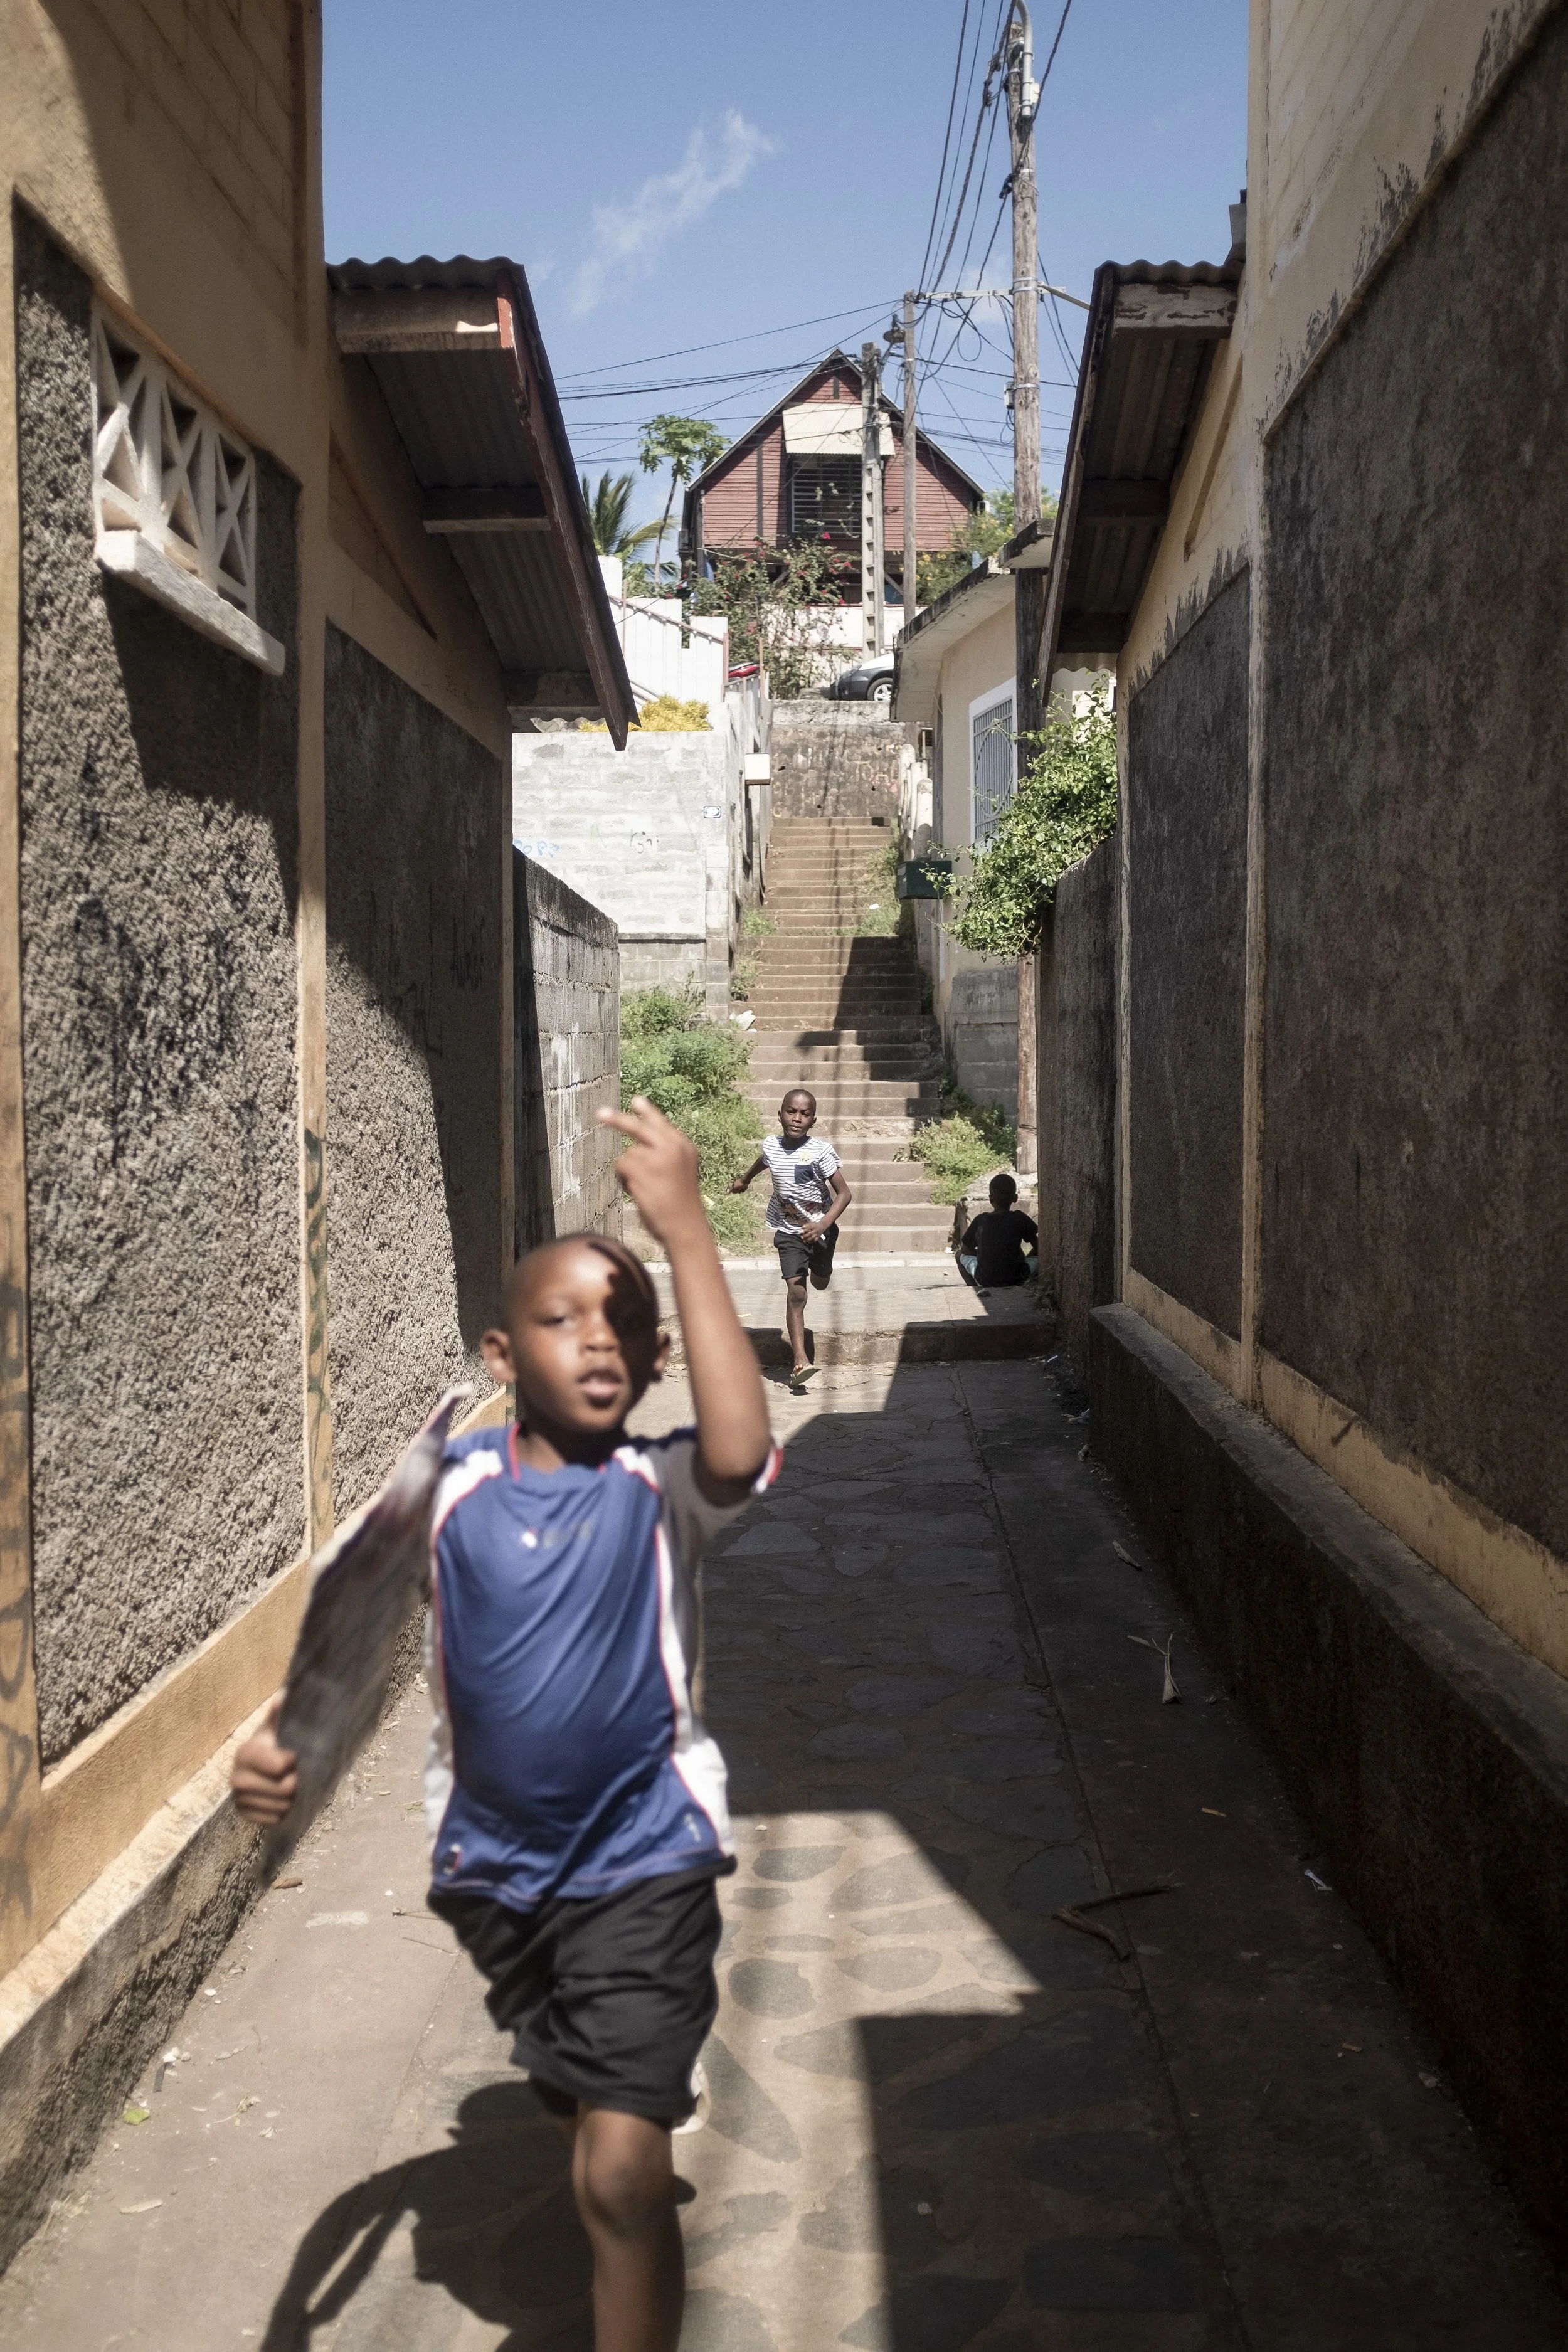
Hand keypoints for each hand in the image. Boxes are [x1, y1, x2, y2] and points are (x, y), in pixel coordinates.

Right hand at [231, 1694, 298, 1824]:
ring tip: (287, 1785)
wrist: (260, 1767)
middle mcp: (235, 1778)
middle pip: (284, 1789)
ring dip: (291, 1798)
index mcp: (245, 1753)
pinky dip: (282, 1812)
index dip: (293, 1762)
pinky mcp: (243, 1815)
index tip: (294, 1756)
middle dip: (295, 1782)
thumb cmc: (274, 1742)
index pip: (280, 1766)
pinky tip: (279, 1799)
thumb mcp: (277, 1727)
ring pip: (281, 1807)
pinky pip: (274, 1820)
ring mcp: (238, 1799)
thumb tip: (283, 1695)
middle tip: (295, 1774)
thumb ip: (279, 1713)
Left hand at [598, 1097, 703, 1246]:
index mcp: (684, 1146)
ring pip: (629, 1154)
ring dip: (630, 1171)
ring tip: (647, 1189)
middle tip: (599, 1113)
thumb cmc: (681, 1204)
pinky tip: (639, 1192)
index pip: (661, 1123)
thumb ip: (666, 1153)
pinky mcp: (642, 1170)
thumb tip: (635, 1146)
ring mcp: (656, 1158)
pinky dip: (624, 1180)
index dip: (648, 1112)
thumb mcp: (682, 1171)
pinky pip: (621, 1167)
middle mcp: (671, 1147)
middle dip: (618, 1120)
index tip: (636, 1100)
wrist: (686, 1226)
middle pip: (638, 1129)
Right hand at [728, 1174, 749, 1194]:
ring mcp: (741, 1186)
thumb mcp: (734, 1187)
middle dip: (739, 1190)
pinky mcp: (744, 1186)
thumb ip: (731, 1189)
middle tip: (740, 1188)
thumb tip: (728, 1192)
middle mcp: (737, 1186)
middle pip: (737, 1192)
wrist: (745, 1180)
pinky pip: (744, 1190)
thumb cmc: (739, 1183)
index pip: (733, 1191)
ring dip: (742, 1189)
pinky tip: (745, 1186)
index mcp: (734, 1186)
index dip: (735, 1191)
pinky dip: (745, 1188)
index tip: (736, 1190)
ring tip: (743, 1187)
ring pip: (741, 1191)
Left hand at [799, 1218, 825, 1243]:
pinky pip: (815, 1240)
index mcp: (814, 1226)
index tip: (802, 1230)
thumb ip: (807, 1225)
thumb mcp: (812, 1223)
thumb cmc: (815, 1225)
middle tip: (801, 1237)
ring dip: (807, 1239)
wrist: (822, 1226)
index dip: (806, 1228)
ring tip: (804, 1240)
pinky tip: (808, 1242)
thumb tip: (802, 1227)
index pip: (810, 1226)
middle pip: (810, 1233)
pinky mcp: (818, 1237)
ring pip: (812, 1237)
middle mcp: (816, 1230)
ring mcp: (817, 1234)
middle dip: (805, 1235)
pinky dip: (811, 1241)